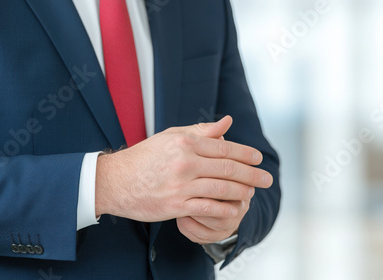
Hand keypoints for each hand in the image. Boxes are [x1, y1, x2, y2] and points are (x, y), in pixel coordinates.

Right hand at [95, 116, 271, 222]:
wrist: (115, 181)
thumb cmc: (145, 156)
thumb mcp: (171, 137)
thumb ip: (201, 131)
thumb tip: (227, 122)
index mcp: (185, 143)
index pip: (225, 148)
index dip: (246, 154)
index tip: (258, 159)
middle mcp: (185, 162)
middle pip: (228, 168)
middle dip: (252, 174)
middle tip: (267, 179)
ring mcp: (181, 185)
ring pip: (222, 188)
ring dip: (242, 192)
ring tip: (253, 193)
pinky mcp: (175, 205)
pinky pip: (208, 207)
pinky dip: (224, 209)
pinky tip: (235, 210)